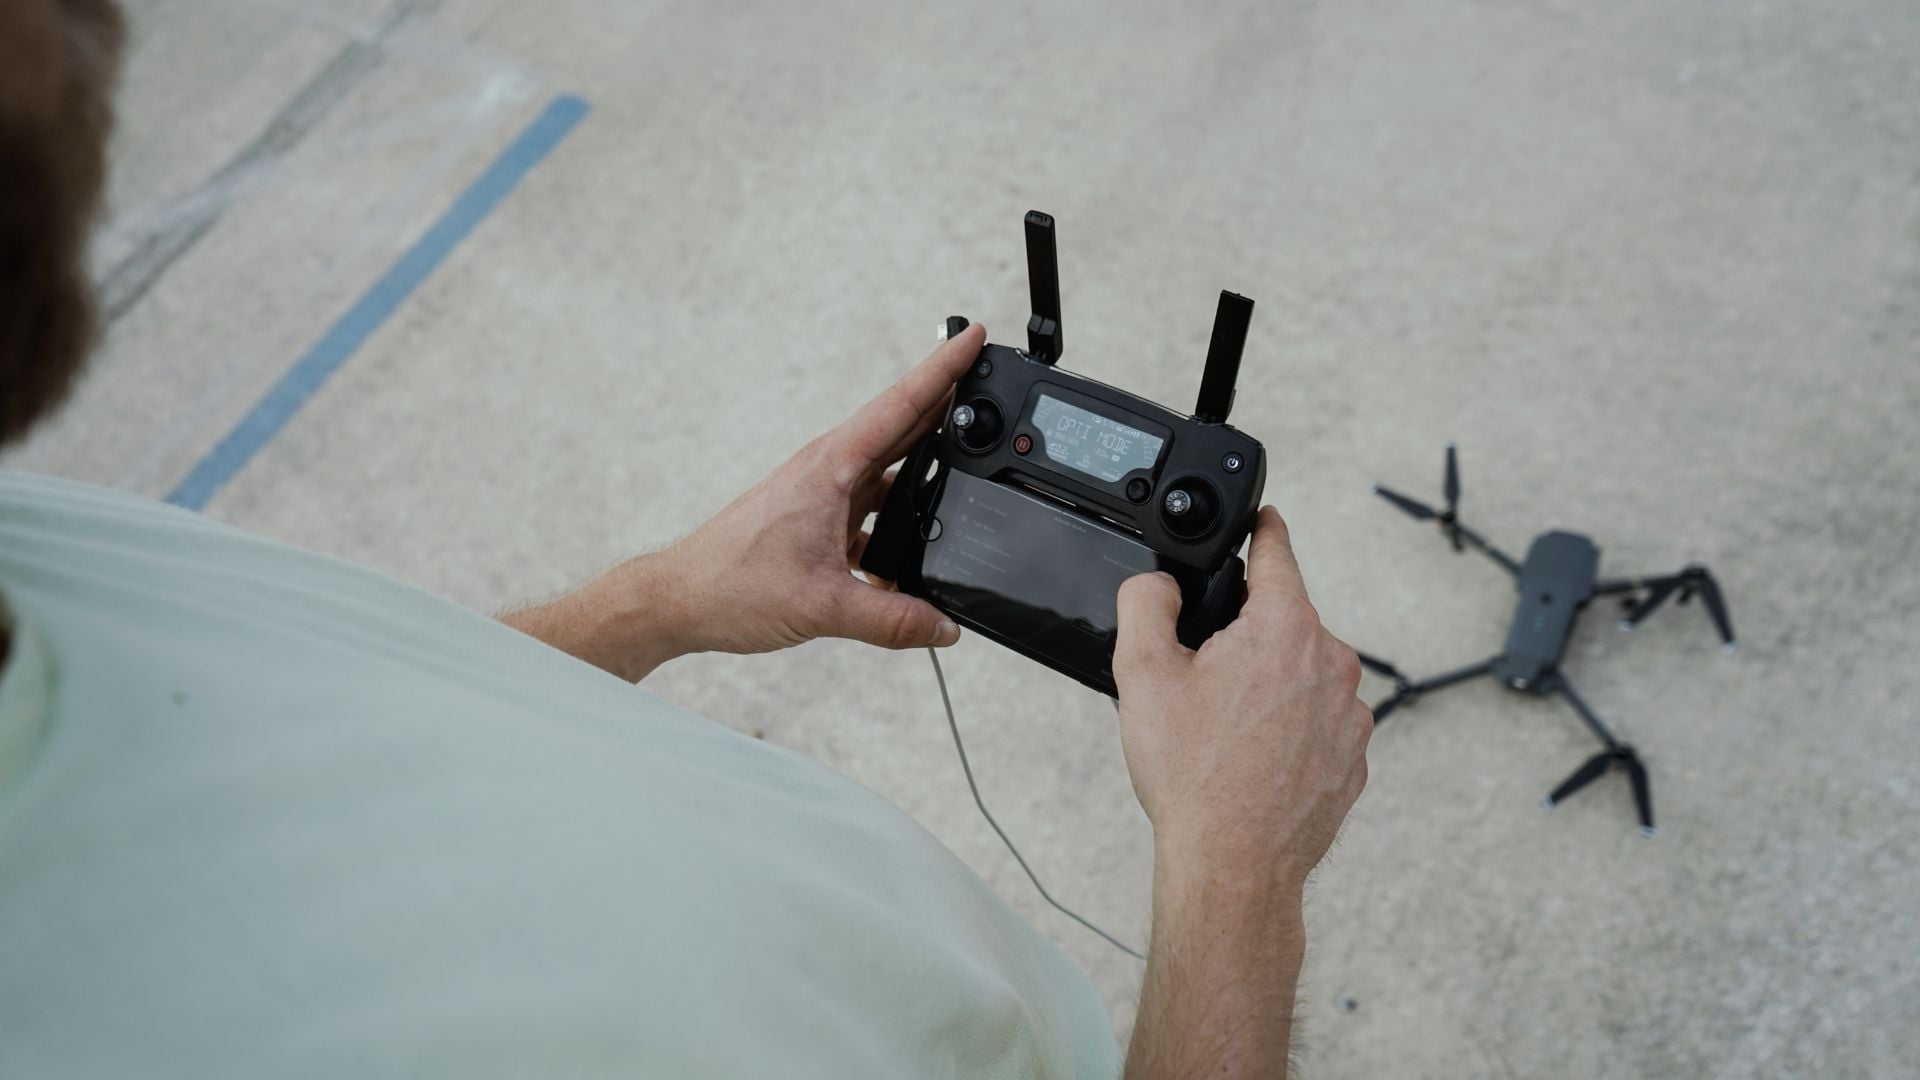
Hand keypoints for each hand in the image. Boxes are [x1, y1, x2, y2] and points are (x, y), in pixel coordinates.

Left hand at [504, 326, 982, 678]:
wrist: (682, 599)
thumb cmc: (731, 585)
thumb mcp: (824, 607)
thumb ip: (892, 620)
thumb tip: (944, 626)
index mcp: (831, 466)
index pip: (901, 405)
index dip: (942, 369)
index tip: (974, 338)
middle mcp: (829, 469)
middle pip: (903, 427)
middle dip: (948, 406)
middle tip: (990, 385)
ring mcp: (824, 492)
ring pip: (890, 470)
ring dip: (926, 467)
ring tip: (968, 466)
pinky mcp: (819, 517)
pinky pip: (874, 506)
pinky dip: (900, 515)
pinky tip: (918, 539)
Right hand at [1113, 506, 1370, 888]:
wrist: (1234, 867)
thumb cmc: (1194, 778)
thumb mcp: (1142, 674)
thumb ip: (1144, 603)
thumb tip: (1158, 583)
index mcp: (1285, 629)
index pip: (1279, 552)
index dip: (1263, 528)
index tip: (1263, 516)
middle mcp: (1331, 664)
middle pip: (1284, 621)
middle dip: (1246, 637)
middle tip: (1202, 681)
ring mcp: (1350, 715)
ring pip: (1301, 674)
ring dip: (1268, 686)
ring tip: (1224, 733)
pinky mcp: (1353, 759)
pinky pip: (1317, 722)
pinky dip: (1289, 729)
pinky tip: (1251, 760)